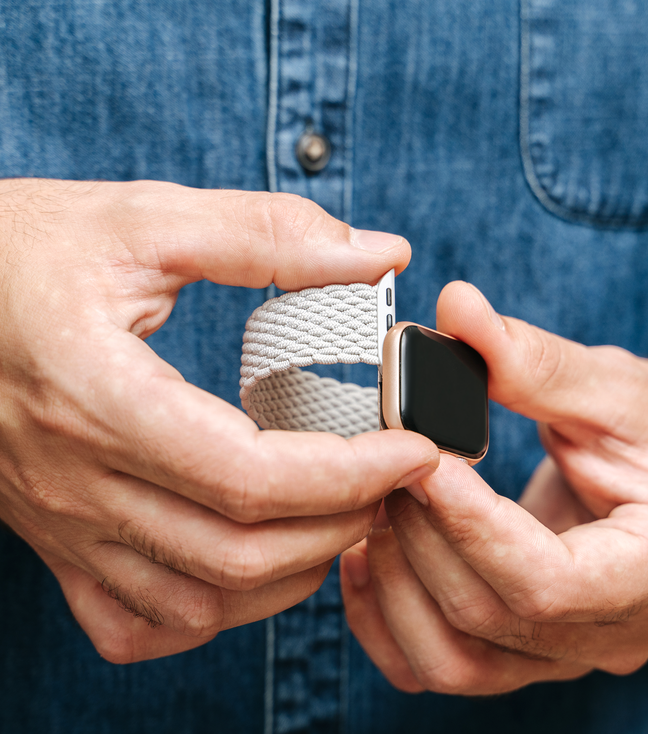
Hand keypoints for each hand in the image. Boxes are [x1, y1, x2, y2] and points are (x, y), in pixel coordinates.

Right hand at [0, 178, 438, 663]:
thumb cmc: (22, 250)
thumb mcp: (145, 218)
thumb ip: (267, 234)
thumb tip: (382, 254)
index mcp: (98, 393)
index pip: (252, 477)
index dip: (353, 473)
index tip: (415, 449)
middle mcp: (75, 478)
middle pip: (239, 551)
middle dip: (342, 524)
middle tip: (394, 480)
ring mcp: (61, 522)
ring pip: (199, 599)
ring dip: (292, 571)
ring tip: (345, 516)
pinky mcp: (55, 538)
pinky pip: (138, 622)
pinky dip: (214, 609)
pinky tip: (251, 563)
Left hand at [341, 280, 647, 693]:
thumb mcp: (617, 388)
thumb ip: (536, 360)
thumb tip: (458, 309)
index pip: (549, 580)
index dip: (472, 525)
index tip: (422, 461)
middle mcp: (611, 630)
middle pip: (487, 616)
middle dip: (420, 536)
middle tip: (387, 465)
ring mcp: (563, 650)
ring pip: (454, 660)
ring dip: (395, 585)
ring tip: (374, 508)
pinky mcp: (524, 647)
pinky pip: (441, 664)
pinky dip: (389, 619)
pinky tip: (369, 557)